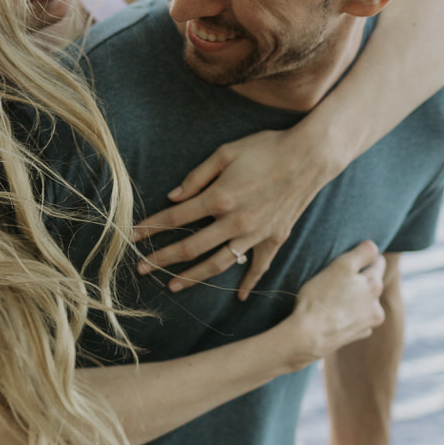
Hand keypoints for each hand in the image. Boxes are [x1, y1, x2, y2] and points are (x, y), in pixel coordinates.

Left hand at [133, 129, 333, 299]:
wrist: (310, 156)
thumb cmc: (266, 148)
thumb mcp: (226, 153)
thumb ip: (197, 176)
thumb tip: (173, 197)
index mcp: (219, 198)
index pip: (176, 218)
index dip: (151, 228)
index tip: (133, 237)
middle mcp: (235, 221)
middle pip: (190, 248)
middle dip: (162, 259)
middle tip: (141, 269)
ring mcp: (256, 234)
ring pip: (218, 263)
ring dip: (193, 277)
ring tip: (172, 286)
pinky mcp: (275, 238)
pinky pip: (259, 266)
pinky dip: (249, 282)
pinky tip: (239, 296)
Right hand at [287, 242, 385, 366]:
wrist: (307, 336)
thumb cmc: (320, 297)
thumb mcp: (340, 265)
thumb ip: (362, 253)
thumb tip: (374, 246)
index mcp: (374, 285)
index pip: (378, 262)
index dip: (364, 257)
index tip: (349, 260)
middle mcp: (376, 306)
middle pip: (372, 284)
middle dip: (359, 280)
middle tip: (337, 279)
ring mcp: (367, 323)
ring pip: (364, 303)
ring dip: (354, 299)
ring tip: (332, 298)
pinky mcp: (356, 336)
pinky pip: (356, 320)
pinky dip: (348, 316)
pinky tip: (332, 314)